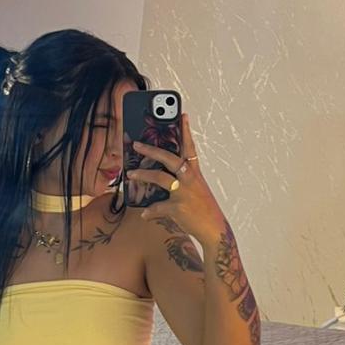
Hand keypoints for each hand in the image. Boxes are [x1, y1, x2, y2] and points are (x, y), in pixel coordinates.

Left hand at [127, 111, 225, 240]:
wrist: (214, 229)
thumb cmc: (202, 208)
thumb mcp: (195, 190)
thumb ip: (180, 181)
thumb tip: (158, 176)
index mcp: (195, 173)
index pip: (190, 148)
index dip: (186, 132)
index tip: (182, 115)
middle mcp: (190, 179)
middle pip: (170, 159)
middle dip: (152, 150)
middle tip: (137, 144)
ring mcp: (185, 193)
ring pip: (160, 178)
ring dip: (143, 175)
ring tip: (130, 174)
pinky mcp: (178, 208)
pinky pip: (158, 207)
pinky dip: (150, 211)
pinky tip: (144, 213)